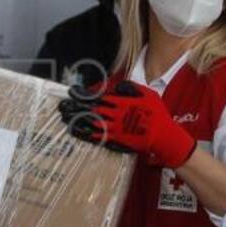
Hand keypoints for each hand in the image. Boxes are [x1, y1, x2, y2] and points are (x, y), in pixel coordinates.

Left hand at [60, 81, 195, 167]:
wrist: (163, 135)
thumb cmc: (157, 113)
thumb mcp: (147, 94)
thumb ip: (131, 88)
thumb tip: (116, 87)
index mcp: (121, 102)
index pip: (98, 97)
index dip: (83, 95)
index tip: (72, 92)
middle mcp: (115, 114)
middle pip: (91, 109)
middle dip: (75, 107)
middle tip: (62, 105)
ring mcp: (114, 128)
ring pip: (91, 122)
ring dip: (77, 119)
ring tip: (64, 117)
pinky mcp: (115, 139)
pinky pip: (97, 136)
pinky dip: (85, 133)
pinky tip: (76, 131)